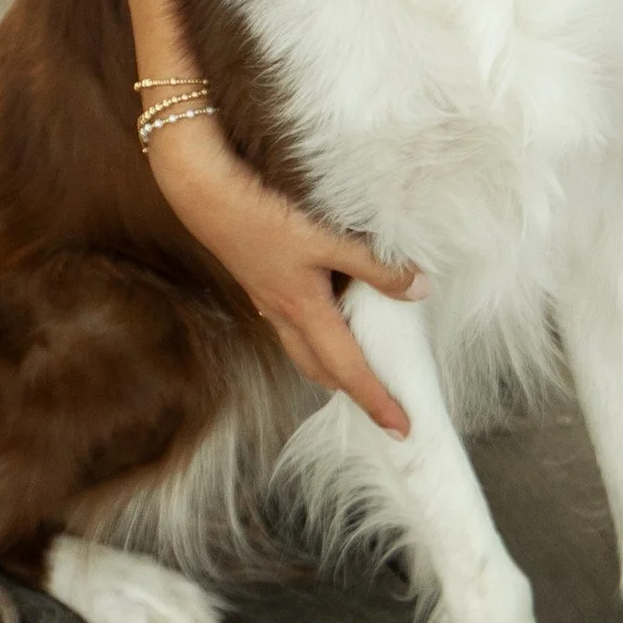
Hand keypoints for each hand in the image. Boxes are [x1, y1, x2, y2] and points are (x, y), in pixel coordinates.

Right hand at [148, 117, 422, 437]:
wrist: (204, 194)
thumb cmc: (262, 215)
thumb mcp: (325, 239)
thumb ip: (374, 265)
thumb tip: (418, 289)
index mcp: (304, 311)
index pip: (349, 370)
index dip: (376, 400)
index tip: (400, 428)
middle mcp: (283, 315)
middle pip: (321, 370)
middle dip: (352, 390)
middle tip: (381, 402)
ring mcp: (267, 300)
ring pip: (303, 349)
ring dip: (331, 365)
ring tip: (358, 365)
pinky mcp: (259, 283)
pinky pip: (290, 324)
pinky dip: (313, 334)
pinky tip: (321, 314)